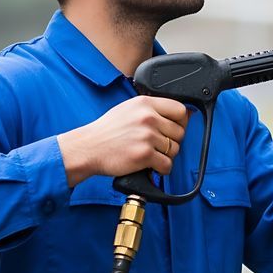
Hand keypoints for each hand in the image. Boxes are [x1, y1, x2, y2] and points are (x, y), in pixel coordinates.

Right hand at [57, 95, 189, 186]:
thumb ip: (153, 110)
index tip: (174, 129)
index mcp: (145, 103)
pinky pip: (167, 164)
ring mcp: (146, 136)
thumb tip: (185, 115)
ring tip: (151, 155)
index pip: (180, 110)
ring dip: (166, 156)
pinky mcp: (144, 155)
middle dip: (172, 141)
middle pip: (179, 132)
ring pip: (175, 149)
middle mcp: (147, 117)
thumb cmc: (106, 131)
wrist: (87, 148)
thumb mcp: (129, 109)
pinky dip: (161, 169)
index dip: (181, 122)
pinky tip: (151, 165)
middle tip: (158, 145)